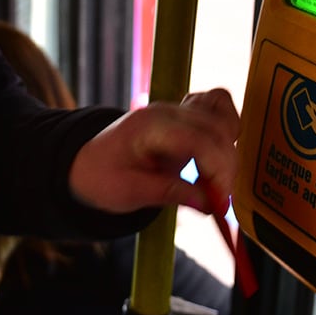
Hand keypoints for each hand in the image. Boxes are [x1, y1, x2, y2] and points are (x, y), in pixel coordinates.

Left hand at [69, 88, 239, 213]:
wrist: (86, 164)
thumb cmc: (101, 177)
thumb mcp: (129, 193)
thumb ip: (170, 194)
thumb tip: (210, 204)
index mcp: (151, 125)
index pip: (200, 140)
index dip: (219, 172)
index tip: (221, 204)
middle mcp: (168, 111)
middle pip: (217, 130)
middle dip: (226, 169)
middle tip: (219, 203)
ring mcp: (178, 110)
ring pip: (223, 115)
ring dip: (229, 149)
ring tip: (215, 182)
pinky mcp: (186, 116)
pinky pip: (218, 111)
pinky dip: (227, 134)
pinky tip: (216, 161)